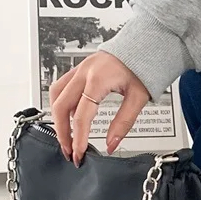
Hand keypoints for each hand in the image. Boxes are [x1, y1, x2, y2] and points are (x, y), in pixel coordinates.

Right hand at [49, 51, 149, 165]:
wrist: (144, 45)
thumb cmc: (143, 67)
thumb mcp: (139, 98)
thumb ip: (124, 123)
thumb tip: (111, 144)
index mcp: (98, 80)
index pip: (82, 116)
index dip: (78, 138)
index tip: (79, 154)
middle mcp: (84, 72)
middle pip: (61, 106)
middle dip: (62, 132)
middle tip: (69, 150)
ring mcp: (79, 69)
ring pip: (56, 95)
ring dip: (58, 118)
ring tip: (67, 137)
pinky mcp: (79, 69)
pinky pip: (62, 88)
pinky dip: (62, 105)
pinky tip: (71, 118)